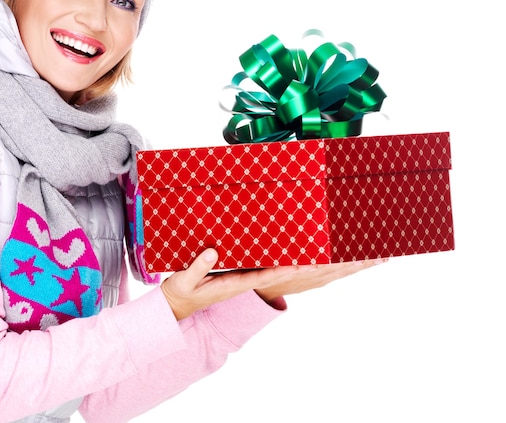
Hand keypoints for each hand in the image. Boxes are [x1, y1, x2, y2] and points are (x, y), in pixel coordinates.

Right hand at [161, 249, 384, 319]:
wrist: (185, 307)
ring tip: (374, 257)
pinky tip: (345, 263)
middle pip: (313, 275)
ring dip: (345, 268)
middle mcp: (269, 282)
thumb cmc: (186, 291)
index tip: (327, 259)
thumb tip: (212, 253)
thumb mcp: (186, 279)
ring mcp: (274, 282)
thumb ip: (198, 267)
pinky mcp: (273, 278)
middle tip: (376, 257)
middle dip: (345, 266)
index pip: (283, 274)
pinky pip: (309, 274)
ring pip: (317, 276)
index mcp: (250, 281)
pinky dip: (330, 268)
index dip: (305, 267)